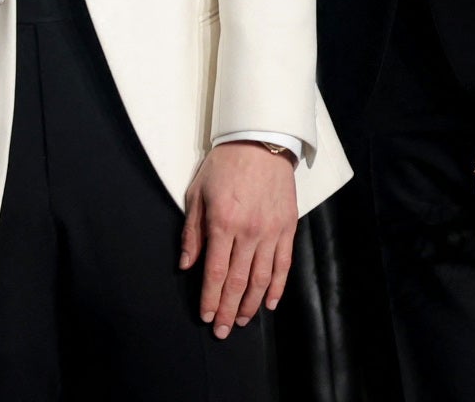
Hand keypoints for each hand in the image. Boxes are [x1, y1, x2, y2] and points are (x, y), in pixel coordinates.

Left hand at [181, 142, 297, 337]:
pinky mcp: (288, 229)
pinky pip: (284, 265)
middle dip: (227, 310)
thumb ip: (192, 232)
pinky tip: (270, 303)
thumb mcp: (197, 193)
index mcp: (222, 224)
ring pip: (262, 279)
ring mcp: (271, 232)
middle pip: (238, 282)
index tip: (205, 317)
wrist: (261, 143)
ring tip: (241, 321)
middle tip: (221, 330)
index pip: (214, 272)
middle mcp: (248, 233)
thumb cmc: (224, 166)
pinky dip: (278, 288)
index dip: (209, 298)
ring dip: (251, 304)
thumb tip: (186, 265)